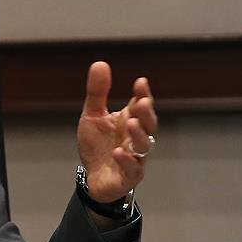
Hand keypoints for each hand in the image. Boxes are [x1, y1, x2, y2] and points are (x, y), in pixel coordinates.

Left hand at [77, 61, 157, 202]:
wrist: (92, 177)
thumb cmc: (97, 146)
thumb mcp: (93, 115)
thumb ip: (97, 92)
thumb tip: (100, 64)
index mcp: (129, 120)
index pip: (141, 105)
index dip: (143, 94)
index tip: (140, 82)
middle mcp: (135, 138)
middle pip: (149, 124)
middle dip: (146, 113)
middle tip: (142, 102)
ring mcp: (134, 157)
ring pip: (144, 146)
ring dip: (139, 135)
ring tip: (131, 124)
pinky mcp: (128, 176)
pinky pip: (132, 169)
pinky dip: (126, 161)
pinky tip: (118, 152)